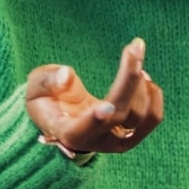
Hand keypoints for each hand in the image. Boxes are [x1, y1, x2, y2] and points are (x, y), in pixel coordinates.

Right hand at [25, 38, 163, 155]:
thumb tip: (66, 75)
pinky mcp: (132, 136)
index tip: (106, 107)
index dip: (94, 119)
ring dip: (141, 83)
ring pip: (140, 115)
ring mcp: (116, 142)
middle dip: (129, 78)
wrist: (60, 116)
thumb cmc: (46, 98)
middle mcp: (94, 142)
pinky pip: (153, 118)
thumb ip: (47, 81)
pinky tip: (142, 77)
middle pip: (119, 114)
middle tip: (135, 47)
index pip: (81, 131)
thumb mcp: (35, 86)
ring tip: (133, 58)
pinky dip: (153, 94)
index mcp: (67, 132)